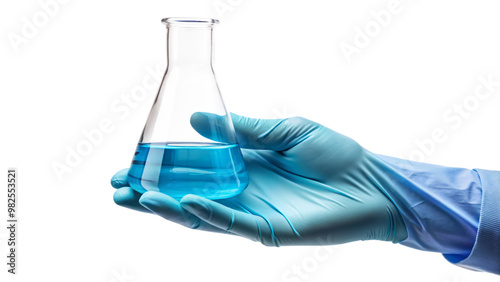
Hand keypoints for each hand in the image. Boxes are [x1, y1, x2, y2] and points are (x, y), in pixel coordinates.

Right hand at [111, 114, 407, 246]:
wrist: (373, 181)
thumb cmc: (335, 155)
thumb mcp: (286, 130)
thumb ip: (243, 129)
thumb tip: (197, 119)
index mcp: (244, 167)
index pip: (194, 170)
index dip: (163, 167)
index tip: (132, 163)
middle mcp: (242, 192)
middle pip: (187, 196)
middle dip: (152, 193)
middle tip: (118, 188)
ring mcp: (254, 213)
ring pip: (201, 214)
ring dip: (167, 207)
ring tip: (135, 198)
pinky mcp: (270, 230)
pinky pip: (232, 224)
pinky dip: (207, 214)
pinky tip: (183, 202)